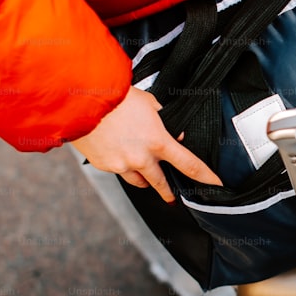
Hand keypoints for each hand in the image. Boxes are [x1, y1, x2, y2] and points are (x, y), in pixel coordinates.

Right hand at [71, 86, 222, 202]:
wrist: (81, 101)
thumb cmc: (116, 97)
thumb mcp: (150, 104)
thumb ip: (165, 121)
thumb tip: (175, 134)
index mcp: (158, 142)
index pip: (189, 165)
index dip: (205, 176)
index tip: (215, 183)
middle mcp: (141, 158)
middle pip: (161, 183)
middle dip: (169, 192)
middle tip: (173, 198)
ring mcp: (121, 164)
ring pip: (139, 181)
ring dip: (145, 179)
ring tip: (146, 174)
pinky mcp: (105, 166)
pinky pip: (119, 171)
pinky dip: (123, 166)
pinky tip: (120, 154)